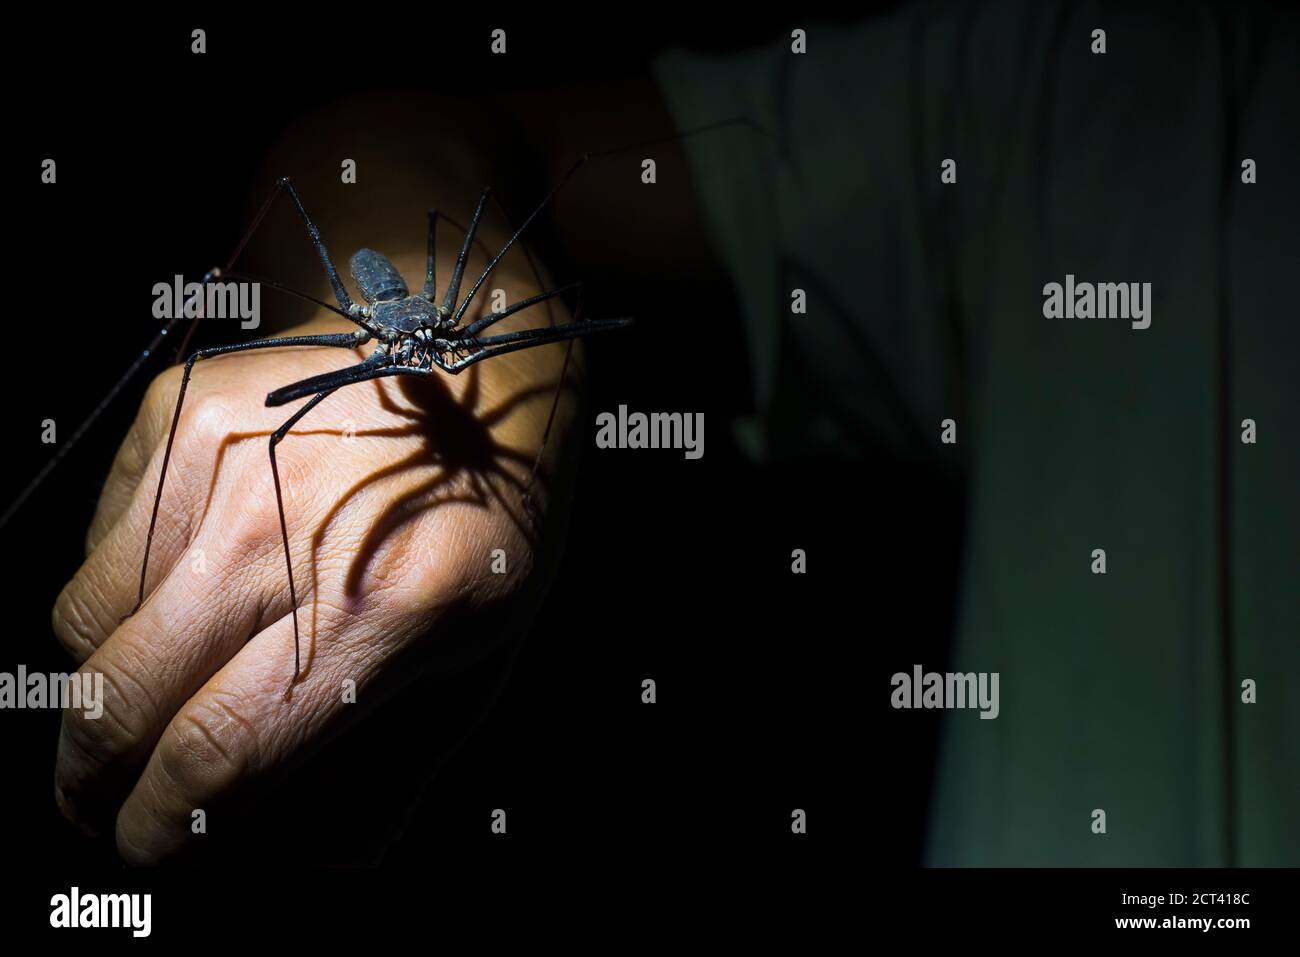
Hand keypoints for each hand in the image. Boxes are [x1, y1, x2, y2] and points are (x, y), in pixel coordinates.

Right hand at [50, 302, 576, 863]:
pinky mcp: (177, 414)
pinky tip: (169, 603)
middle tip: (98, 804)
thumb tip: (318, 855)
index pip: (221, 751)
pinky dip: (115, 599)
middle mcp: (283, 533)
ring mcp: (218, 463)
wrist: (473, 362)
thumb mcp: (487, 650)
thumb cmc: (490, 517)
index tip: (146, 851)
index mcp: (382, 607)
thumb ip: (401, 763)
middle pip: (122, 696)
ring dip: (96, 690)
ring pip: (85, 624)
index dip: (163, 826)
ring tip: (135, 705)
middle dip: (90, 780)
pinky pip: (97, 544)